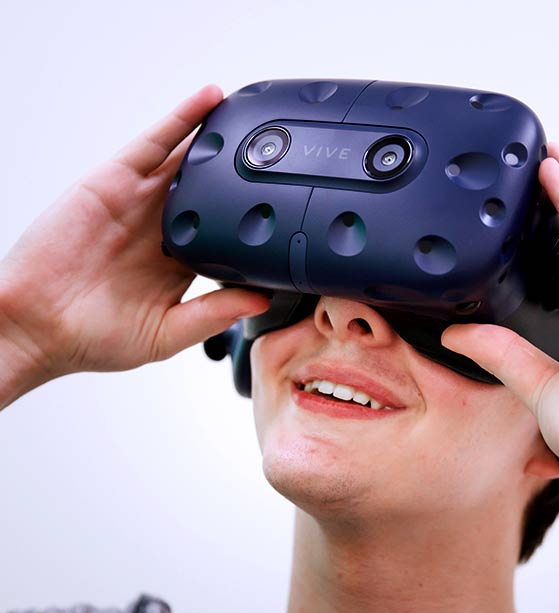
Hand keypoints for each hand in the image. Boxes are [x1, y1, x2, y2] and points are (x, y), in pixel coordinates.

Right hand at [0, 85, 268, 382]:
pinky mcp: (114, 182)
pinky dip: (179, 120)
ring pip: (186, 159)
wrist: (37, 327)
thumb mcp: (167, 334)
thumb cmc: (95, 338)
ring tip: (255, 113)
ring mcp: (140, 202)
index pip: (227, 232)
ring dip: (217, 135)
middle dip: (242, 170)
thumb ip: (212, 314)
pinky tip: (208, 100)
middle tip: (282, 148)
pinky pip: (151, 144)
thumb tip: (260, 301)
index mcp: (180, 265)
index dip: (255, 216)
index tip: (292, 205)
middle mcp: (162, 229)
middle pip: (211, 189)